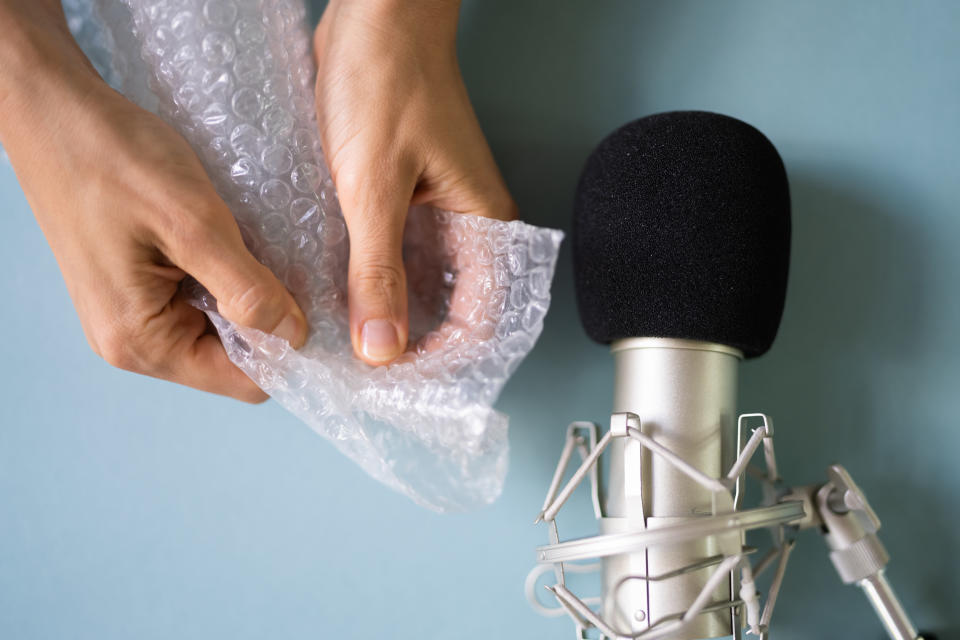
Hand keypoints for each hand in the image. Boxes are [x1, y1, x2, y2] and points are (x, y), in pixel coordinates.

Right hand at [0, 4, 306, 401]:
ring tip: (263, 252)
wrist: (53, 109)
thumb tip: (293, 336)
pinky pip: (197, 302)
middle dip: (268, 322)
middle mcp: (132, 342)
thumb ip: (247, 289)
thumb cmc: (113, 159)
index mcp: (142, 341)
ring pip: (218, 329)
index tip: (319, 312)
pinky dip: (224, 280)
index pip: (242, 382)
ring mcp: (129, 315)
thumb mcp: (194, 224)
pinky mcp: (133, 287)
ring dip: (247, 297)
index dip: (288, 352)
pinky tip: (235, 245)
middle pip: (230, 360)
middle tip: (295, 272)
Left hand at [314, 0, 516, 365]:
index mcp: (482, 223)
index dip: (444, 360)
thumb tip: (381, 348)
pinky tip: (338, 293)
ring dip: (388, 314)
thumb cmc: (386, 81)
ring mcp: (435, 211)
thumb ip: (377, 271)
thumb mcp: (373, 186)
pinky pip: (393, 254)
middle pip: (453, 310)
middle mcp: (466, 224)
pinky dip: (370, 278)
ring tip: (346, 341)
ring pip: (420, 285)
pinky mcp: (402, 196)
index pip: (482, 321)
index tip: (396, 381)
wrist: (372, 14)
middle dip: (413, 344)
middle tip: (365, 369)